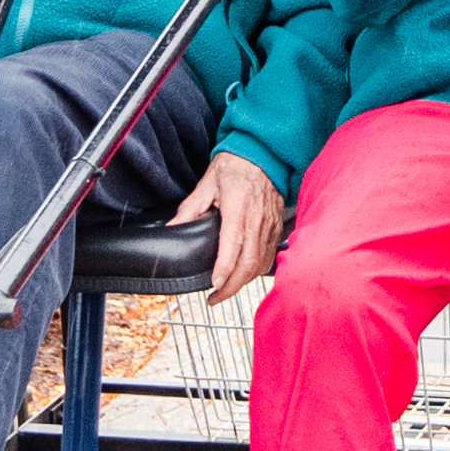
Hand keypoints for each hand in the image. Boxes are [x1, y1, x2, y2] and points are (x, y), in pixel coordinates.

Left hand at [169, 151, 290, 300]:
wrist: (263, 153)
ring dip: (244, 282)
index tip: (214, 285)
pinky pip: (269, 256)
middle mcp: (257, 219)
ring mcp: (269, 225)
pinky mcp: (276, 227)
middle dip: (232, 286)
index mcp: (238, 206)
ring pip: (261, 263)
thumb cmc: (234, 166)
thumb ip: (190, 209)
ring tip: (226, 290)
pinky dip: (257, 271)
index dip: (224, 268)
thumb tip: (173, 228)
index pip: (233, 244)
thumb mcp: (206, 183)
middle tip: (214, 298)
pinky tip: (245, 275)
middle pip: (249, 262)